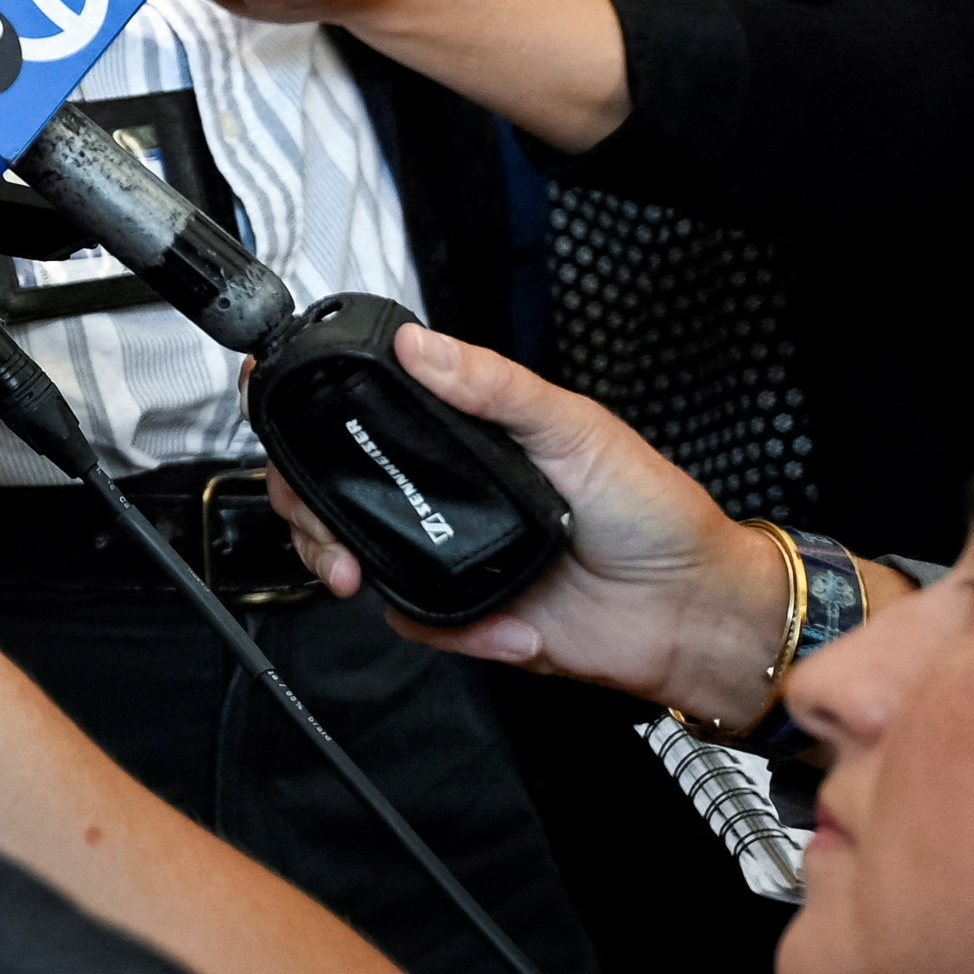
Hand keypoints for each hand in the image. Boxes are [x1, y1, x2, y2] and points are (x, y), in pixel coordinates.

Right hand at [259, 319, 799, 728]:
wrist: (692, 612)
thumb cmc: (655, 512)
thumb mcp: (576, 428)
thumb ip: (494, 388)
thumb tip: (419, 345)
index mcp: (467, 440)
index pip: (368, 419)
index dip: (312, 418)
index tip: (281, 413)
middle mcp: (447, 495)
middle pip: (334, 492)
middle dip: (305, 509)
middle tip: (322, 524)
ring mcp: (449, 553)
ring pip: (353, 557)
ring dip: (341, 565)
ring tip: (359, 576)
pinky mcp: (464, 615)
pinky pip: (416, 621)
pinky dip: (445, 628)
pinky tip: (499, 623)